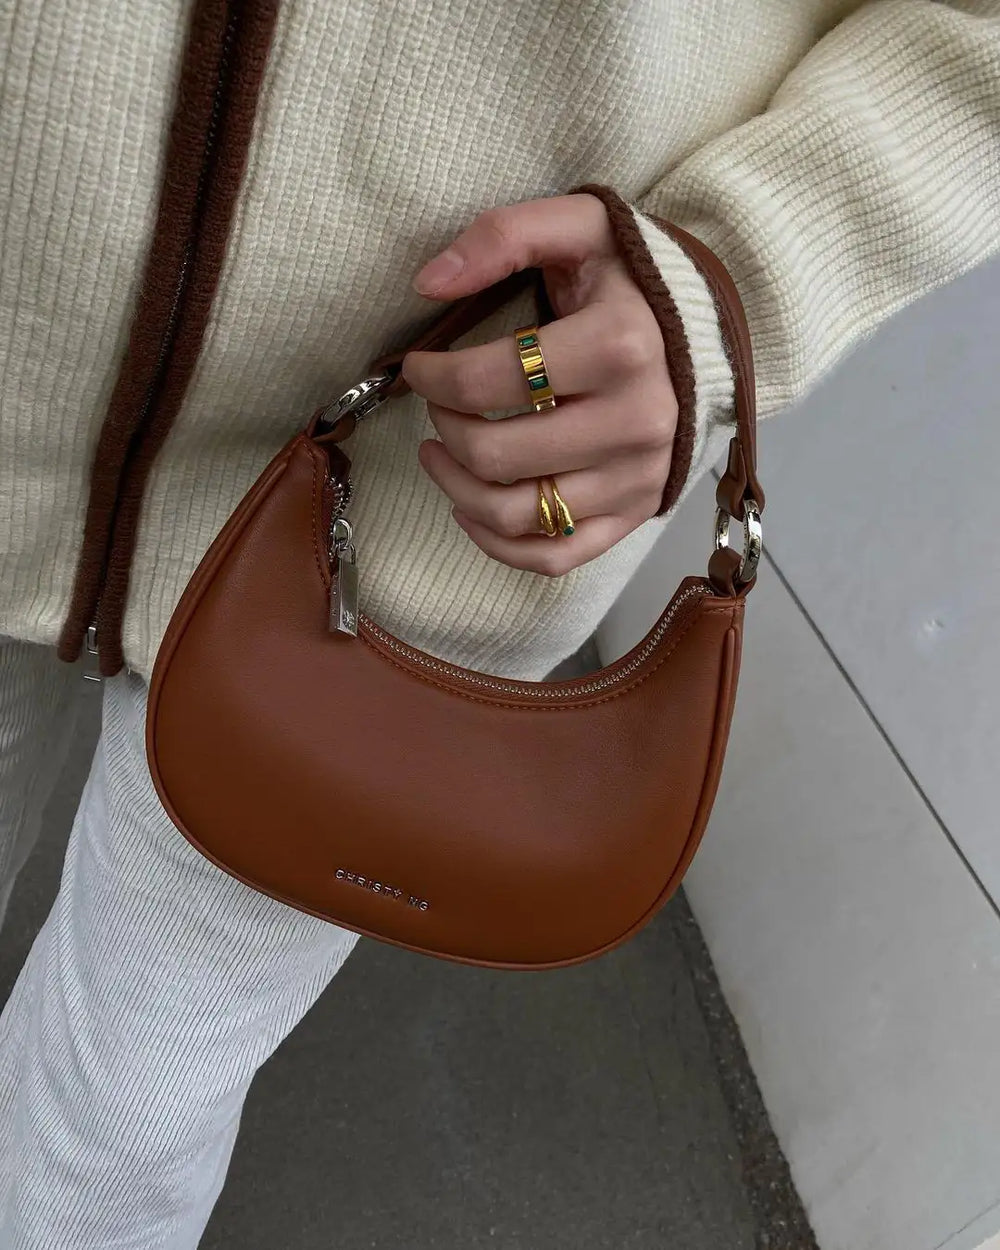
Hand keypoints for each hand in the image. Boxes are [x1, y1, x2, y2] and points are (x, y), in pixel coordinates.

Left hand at [400, 193, 676, 575]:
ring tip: (438, 454)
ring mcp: (637, 478)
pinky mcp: (636, 513)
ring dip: (456, 489)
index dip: (430, 377)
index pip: (486, 382)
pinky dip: (498, 543)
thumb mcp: (580, 228)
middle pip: (494, 455)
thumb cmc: (631, 283)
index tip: (418, 366)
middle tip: (437, 406)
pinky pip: (553, 556)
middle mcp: (635, 422)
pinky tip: (471, 507)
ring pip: (516, 515)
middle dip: (443, 429)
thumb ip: (503, 236)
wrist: (708, 335)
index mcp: (618, 347)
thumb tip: (427, 282)